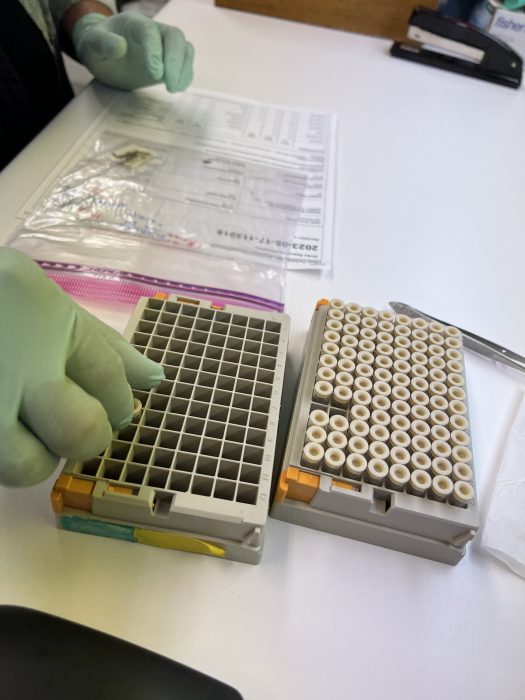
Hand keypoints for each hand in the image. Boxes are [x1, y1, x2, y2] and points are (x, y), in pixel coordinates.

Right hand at [0, 249, 163, 486]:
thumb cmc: (0, 298)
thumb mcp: (53, 306)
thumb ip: (106, 346)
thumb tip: (157, 380)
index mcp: (45, 324)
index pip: (110, 380)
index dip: (119, 400)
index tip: (111, 403)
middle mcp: (11, 368)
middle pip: (79, 432)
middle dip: (88, 433)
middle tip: (73, 420)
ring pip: (25, 467)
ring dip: (37, 454)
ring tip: (28, 426)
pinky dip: (5, 450)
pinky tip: (6, 422)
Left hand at [72, 11, 193, 91]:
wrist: (104, 55)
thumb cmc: (98, 46)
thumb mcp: (92, 43)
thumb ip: (104, 42)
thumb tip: (120, 48)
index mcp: (134, 23)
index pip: (150, 32)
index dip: (155, 51)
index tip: (156, 74)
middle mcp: (154, 31)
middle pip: (175, 37)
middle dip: (176, 61)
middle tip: (170, 84)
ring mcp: (164, 46)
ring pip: (184, 49)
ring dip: (183, 70)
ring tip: (173, 88)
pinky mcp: (169, 62)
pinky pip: (184, 65)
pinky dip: (185, 77)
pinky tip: (176, 88)